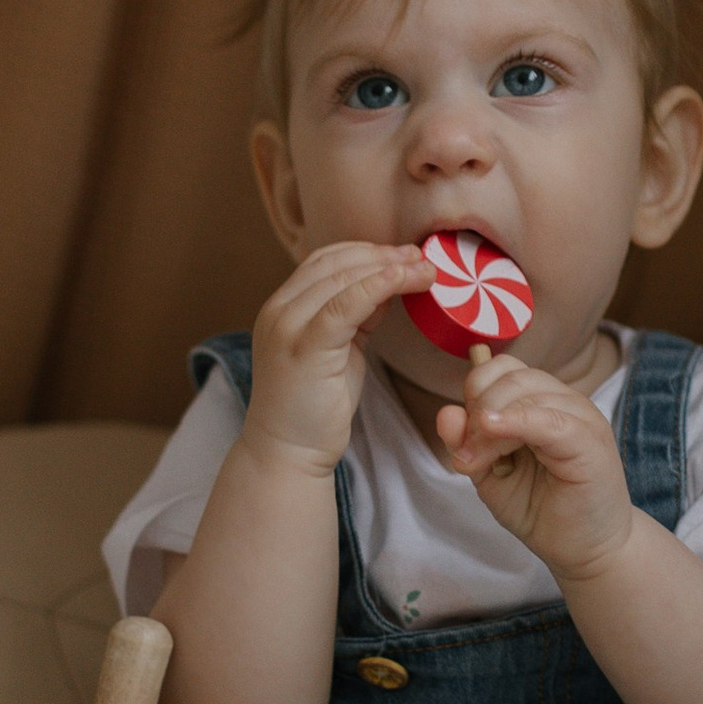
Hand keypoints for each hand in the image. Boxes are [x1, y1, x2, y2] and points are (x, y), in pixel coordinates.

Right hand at [245, 242, 428, 472]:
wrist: (288, 451)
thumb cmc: (315, 406)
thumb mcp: (339, 350)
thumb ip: (355, 316)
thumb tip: (385, 285)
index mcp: (283, 307)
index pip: (325, 261)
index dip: (368, 252)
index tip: (406, 255)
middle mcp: (278, 310)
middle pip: (334, 264)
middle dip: (383, 256)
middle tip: (423, 258)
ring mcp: (287, 327)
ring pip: (341, 279)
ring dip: (388, 269)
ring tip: (424, 270)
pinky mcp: (304, 348)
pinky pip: (344, 306)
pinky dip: (376, 287)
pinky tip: (403, 281)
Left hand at [436, 351, 632, 582]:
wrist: (584, 550)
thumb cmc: (541, 509)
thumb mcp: (490, 474)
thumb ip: (468, 443)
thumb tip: (447, 412)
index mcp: (543, 402)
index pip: (502, 369)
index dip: (474, 394)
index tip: (463, 439)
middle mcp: (566, 402)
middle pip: (511, 377)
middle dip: (477, 412)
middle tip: (466, 458)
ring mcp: (583, 418)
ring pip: (527, 394)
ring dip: (490, 427)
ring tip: (478, 465)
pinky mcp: (591, 443)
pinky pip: (550, 420)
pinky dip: (517, 422)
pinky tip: (496, 434)